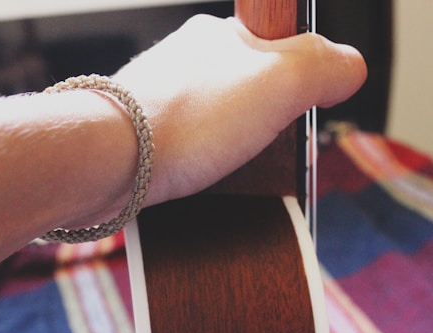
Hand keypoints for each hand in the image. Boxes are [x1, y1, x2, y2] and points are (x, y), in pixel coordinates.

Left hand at [113, 15, 366, 204]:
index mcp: (218, 34)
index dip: (297, 83)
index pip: (276, 48)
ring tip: (229, 165)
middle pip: (245, 86)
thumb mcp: (282, 82)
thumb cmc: (188, 119)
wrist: (109, 160)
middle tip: (264, 145)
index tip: (295, 113)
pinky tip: (198, 173)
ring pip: (213, 117)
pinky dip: (199, 158)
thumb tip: (347, 69)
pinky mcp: (140, 130)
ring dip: (230, 142)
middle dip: (263, 118)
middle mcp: (184, 58)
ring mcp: (159, 94)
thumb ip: (326, 66)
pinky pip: (185, 141)